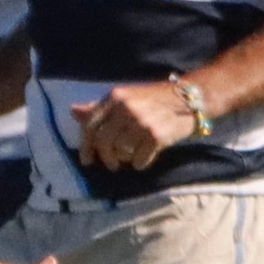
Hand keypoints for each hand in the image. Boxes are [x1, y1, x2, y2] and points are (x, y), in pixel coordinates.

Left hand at [70, 82, 197, 172]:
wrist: (190, 99)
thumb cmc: (153, 101)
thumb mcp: (124, 99)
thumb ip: (99, 108)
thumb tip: (73, 111)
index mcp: (115, 97)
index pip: (91, 126)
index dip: (86, 146)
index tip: (87, 160)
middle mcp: (126, 108)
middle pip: (104, 143)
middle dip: (105, 158)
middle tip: (111, 165)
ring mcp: (141, 121)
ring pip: (121, 153)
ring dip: (125, 160)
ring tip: (133, 155)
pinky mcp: (156, 135)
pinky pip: (138, 160)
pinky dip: (141, 163)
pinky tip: (147, 155)